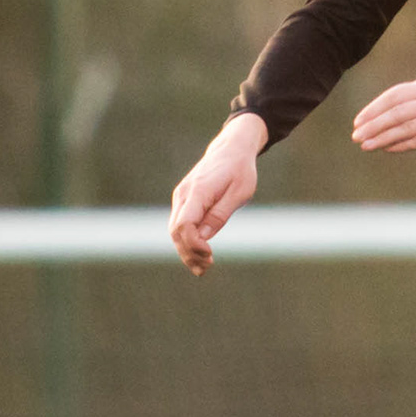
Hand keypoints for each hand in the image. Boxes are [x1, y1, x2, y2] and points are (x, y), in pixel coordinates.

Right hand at [169, 113, 266, 274]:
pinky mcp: (184, 200)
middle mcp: (184, 194)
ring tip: (203, 268)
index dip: (193, 245)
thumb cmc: (240, 170)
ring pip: (175, 230)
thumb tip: (203, 238)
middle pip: (176, 231)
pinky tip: (199, 254)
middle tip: (206, 268)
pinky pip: (180, 224)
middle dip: (189, 253)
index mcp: (198, 192)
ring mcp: (181, 196)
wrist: (232, 148)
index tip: (210, 255)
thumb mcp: (239, 192)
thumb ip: (219, 215)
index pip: (184, 225)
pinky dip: (186, 241)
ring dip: (186, 251)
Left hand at [351, 73, 415, 153]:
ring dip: (382, 138)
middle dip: (372, 125)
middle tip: (356, 135)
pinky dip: (400, 145)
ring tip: (365, 145)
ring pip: (404, 128)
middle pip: (396, 112)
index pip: (395, 95)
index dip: (374, 108)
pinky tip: (387, 148)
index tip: (359, 120)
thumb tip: (391, 109)